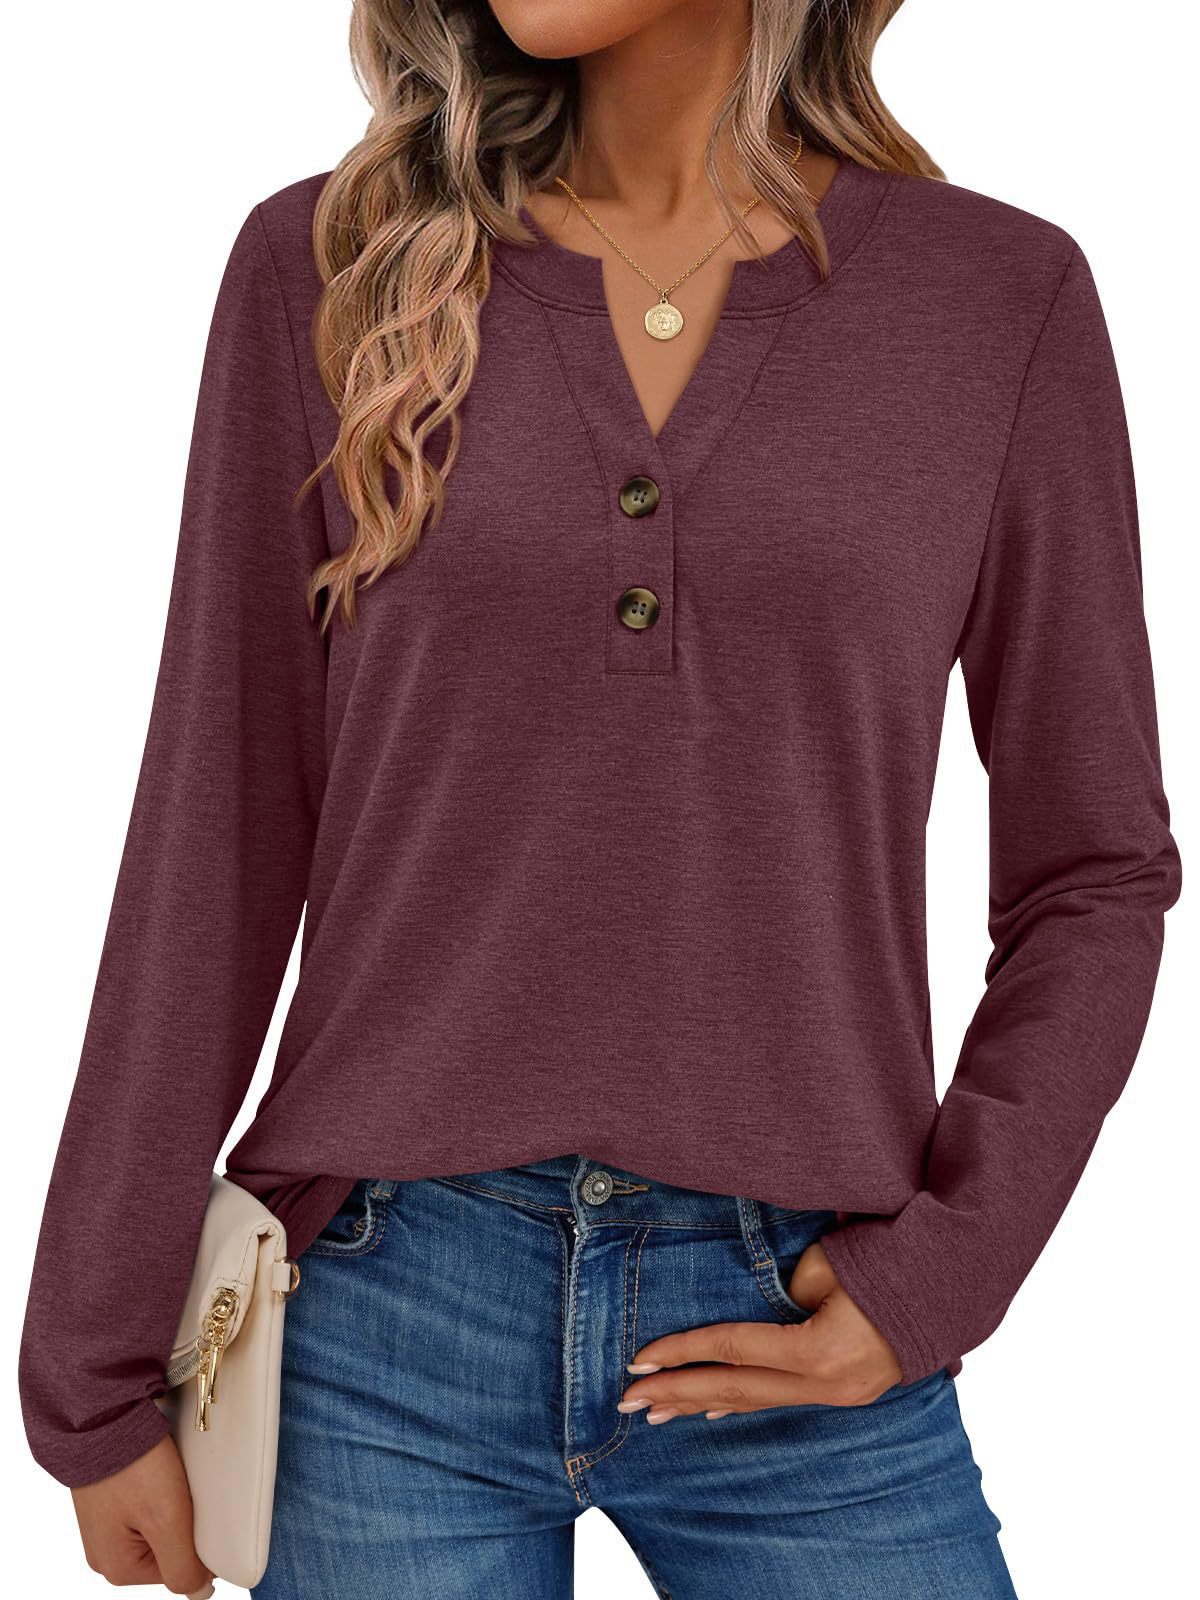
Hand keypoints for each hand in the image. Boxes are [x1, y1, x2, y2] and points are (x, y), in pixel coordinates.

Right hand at [71, 1434, 212, 1594]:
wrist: (101, 1417)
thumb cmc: (133, 1468)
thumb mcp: (167, 1522)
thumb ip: (183, 1566)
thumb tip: (200, 1593)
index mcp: (118, 1570)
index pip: (179, 1571)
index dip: (196, 1542)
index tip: (193, 1509)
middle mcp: (106, 1554)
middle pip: (166, 1549)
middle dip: (181, 1522)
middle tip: (179, 1489)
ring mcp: (103, 1527)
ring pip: (156, 1526)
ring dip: (170, 1505)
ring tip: (167, 1477)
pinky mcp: (107, 1501)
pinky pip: (142, 1506)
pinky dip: (156, 1491)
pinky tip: (158, 1472)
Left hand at [617, 1240, 902, 1422]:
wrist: (955, 1282)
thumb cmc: (891, 1260)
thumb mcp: (829, 1266)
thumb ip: (784, 1292)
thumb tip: (755, 1313)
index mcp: (819, 1352)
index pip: (734, 1352)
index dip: (683, 1353)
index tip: (639, 1360)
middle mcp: (826, 1384)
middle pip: (736, 1391)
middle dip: (678, 1394)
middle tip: (628, 1402)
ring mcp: (839, 1393)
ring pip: (756, 1401)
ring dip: (702, 1404)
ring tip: (657, 1413)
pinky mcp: (846, 1389)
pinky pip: (781, 1399)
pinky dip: (742, 1402)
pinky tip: (712, 1412)